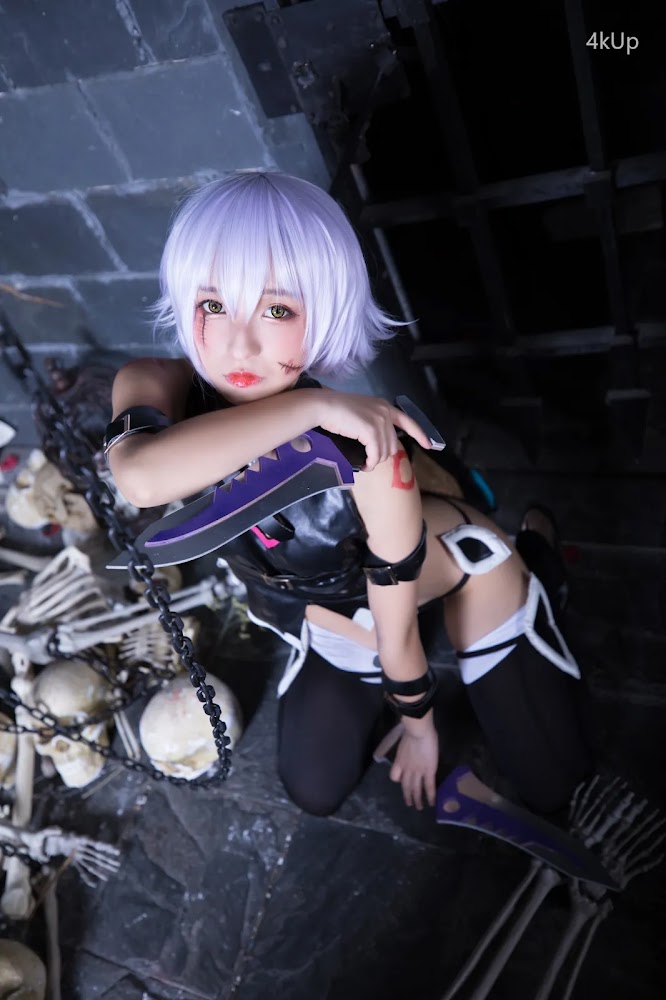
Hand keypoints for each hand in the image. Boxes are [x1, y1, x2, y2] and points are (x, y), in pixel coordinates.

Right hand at [316, 389, 432, 471]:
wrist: (323, 406)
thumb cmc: (337, 412)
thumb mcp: (361, 414)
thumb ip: (374, 424)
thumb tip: (380, 445)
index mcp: (384, 406)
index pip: (408, 421)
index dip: (420, 434)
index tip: (429, 445)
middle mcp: (385, 411)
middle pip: (393, 443)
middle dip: (382, 455)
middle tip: (369, 459)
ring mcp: (379, 420)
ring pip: (385, 451)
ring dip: (375, 460)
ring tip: (365, 462)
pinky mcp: (371, 430)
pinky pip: (375, 454)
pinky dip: (370, 462)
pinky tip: (364, 465)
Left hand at [389, 715, 438, 810]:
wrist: (418, 731)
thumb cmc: (413, 730)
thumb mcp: (405, 740)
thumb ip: (408, 746)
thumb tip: (412, 744)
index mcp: (400, 760)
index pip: (395, 775)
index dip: (398, 780)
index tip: (401, 782)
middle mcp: (406, 769)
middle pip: (405, 785)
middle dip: (407, 795)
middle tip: (409, 804)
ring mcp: (417, 771)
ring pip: (416, 789)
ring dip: (417, 800)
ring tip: (419, 808)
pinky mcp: (428, 771)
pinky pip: (429, 786)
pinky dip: (430, 796)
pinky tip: (432, 803)